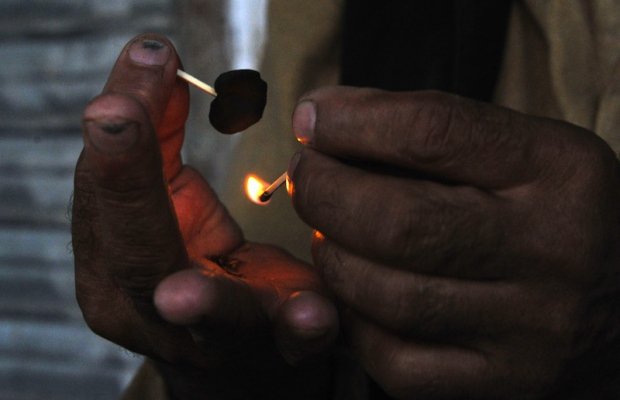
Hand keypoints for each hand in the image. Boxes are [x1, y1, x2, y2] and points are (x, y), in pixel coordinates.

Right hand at [71, 34, 337, 398]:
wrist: (232, 352)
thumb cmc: (193, 266)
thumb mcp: (168, 202)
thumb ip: (159, 143)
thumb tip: (156, 60)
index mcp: (118, 271)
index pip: (105, 201)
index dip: (117, 137)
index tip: (145, 61)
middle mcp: (154, 315)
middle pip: (136, 258)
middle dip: (128, 183)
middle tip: (120, 113)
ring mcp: (217, 342)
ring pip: (209, 318)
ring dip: (204, 301)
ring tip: (183, 291)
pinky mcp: (279, 352)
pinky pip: (291, 343)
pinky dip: (300, 327)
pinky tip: (313, 313)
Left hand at [287, 87, 619, 398]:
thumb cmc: (555, 213)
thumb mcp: (524, 153)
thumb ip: (433, 132)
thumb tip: (323, 122)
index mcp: (559, 171)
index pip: (432, 132)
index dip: (351, 122)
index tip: (312, 120)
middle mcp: (551, 250)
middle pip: (396, 222)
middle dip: (323, 193)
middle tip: (307, 178)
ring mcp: (529, 328)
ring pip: (385, 295)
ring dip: (333, 257)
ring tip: (331, 233)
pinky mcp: (505, 383)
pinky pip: (395, 360)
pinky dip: (356, 321)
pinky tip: (359, 293)